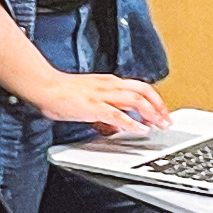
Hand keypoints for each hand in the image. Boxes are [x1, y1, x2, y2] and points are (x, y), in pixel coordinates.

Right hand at [41, 70, 172, 136]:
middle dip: (159, 106)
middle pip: (144, 90)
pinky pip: (118, 115)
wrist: (45, 87)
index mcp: (109, 82)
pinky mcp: (94, 107)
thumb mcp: (89, 100)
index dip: (154, 100)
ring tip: (159, 125)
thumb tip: (115, 125)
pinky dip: (133, 123)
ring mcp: (103, 95)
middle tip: (167, 120)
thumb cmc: (62, 93)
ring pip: (136, 100)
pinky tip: (140, 130)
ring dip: (152, 114)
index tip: (161, 112)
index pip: (139, 87)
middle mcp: (110, 85)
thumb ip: (105, 111)